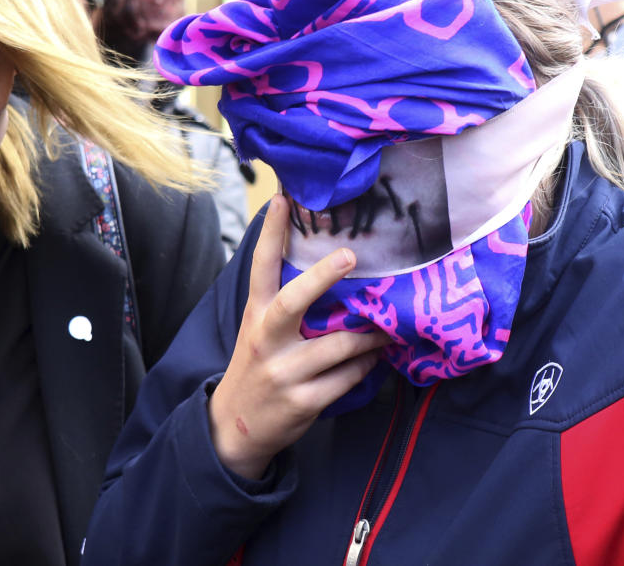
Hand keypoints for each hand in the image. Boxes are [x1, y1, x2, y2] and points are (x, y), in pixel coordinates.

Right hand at [208, 194, 390, 479]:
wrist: (235, 426)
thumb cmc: (257, 365)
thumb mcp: (258, 330)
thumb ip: (284, 303)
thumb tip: (327, 264)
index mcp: (255, 315)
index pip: (261, 267)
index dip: (272, 232)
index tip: (283, 198)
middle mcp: (266, 339)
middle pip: (295, 300)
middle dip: (323, 277)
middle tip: (351, 256)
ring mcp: (285, 372)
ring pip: (338, 346)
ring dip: (370, 335)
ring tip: (388, 326)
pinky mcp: (304, 401)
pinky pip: (347, 377)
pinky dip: (366, 366)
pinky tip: (376, 358)